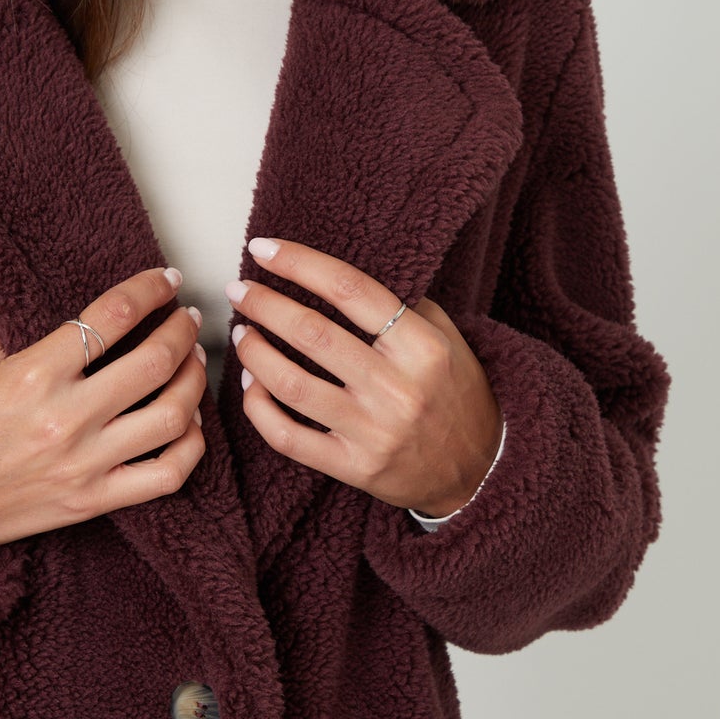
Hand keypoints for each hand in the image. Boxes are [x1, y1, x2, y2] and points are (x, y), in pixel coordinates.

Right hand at [0, 267, 207, 556]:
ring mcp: (84, 465)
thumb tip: (72, 316)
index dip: (149, 290)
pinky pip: (166, 475)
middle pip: (154, 362)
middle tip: (187, 317)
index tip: (165, 280)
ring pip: (172, 417)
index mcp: (34, 374)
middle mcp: (66, 419)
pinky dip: (192, 446)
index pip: (112, 316)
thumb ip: (20, 332)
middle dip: (182, 330)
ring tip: (193, 361)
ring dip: (193, 381)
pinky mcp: (92, 502)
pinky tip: (190, 423)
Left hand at [225, 238, 503, 517]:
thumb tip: (338, 273)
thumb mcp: (447, 338)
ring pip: (292, 385)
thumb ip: (402, 305)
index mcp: (422, 346)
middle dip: (264, 304)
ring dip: (255, 353)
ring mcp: (374, 432)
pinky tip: (250, 385)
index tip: (264, 248)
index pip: (350, 290)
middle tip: (239, 289)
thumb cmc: (455, 393)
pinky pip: (289, 437)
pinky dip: (258, 408)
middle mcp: (398, 388)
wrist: (480, 469)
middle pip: (312, 334)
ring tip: (241, 332)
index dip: (300, 264)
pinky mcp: (355, 468)